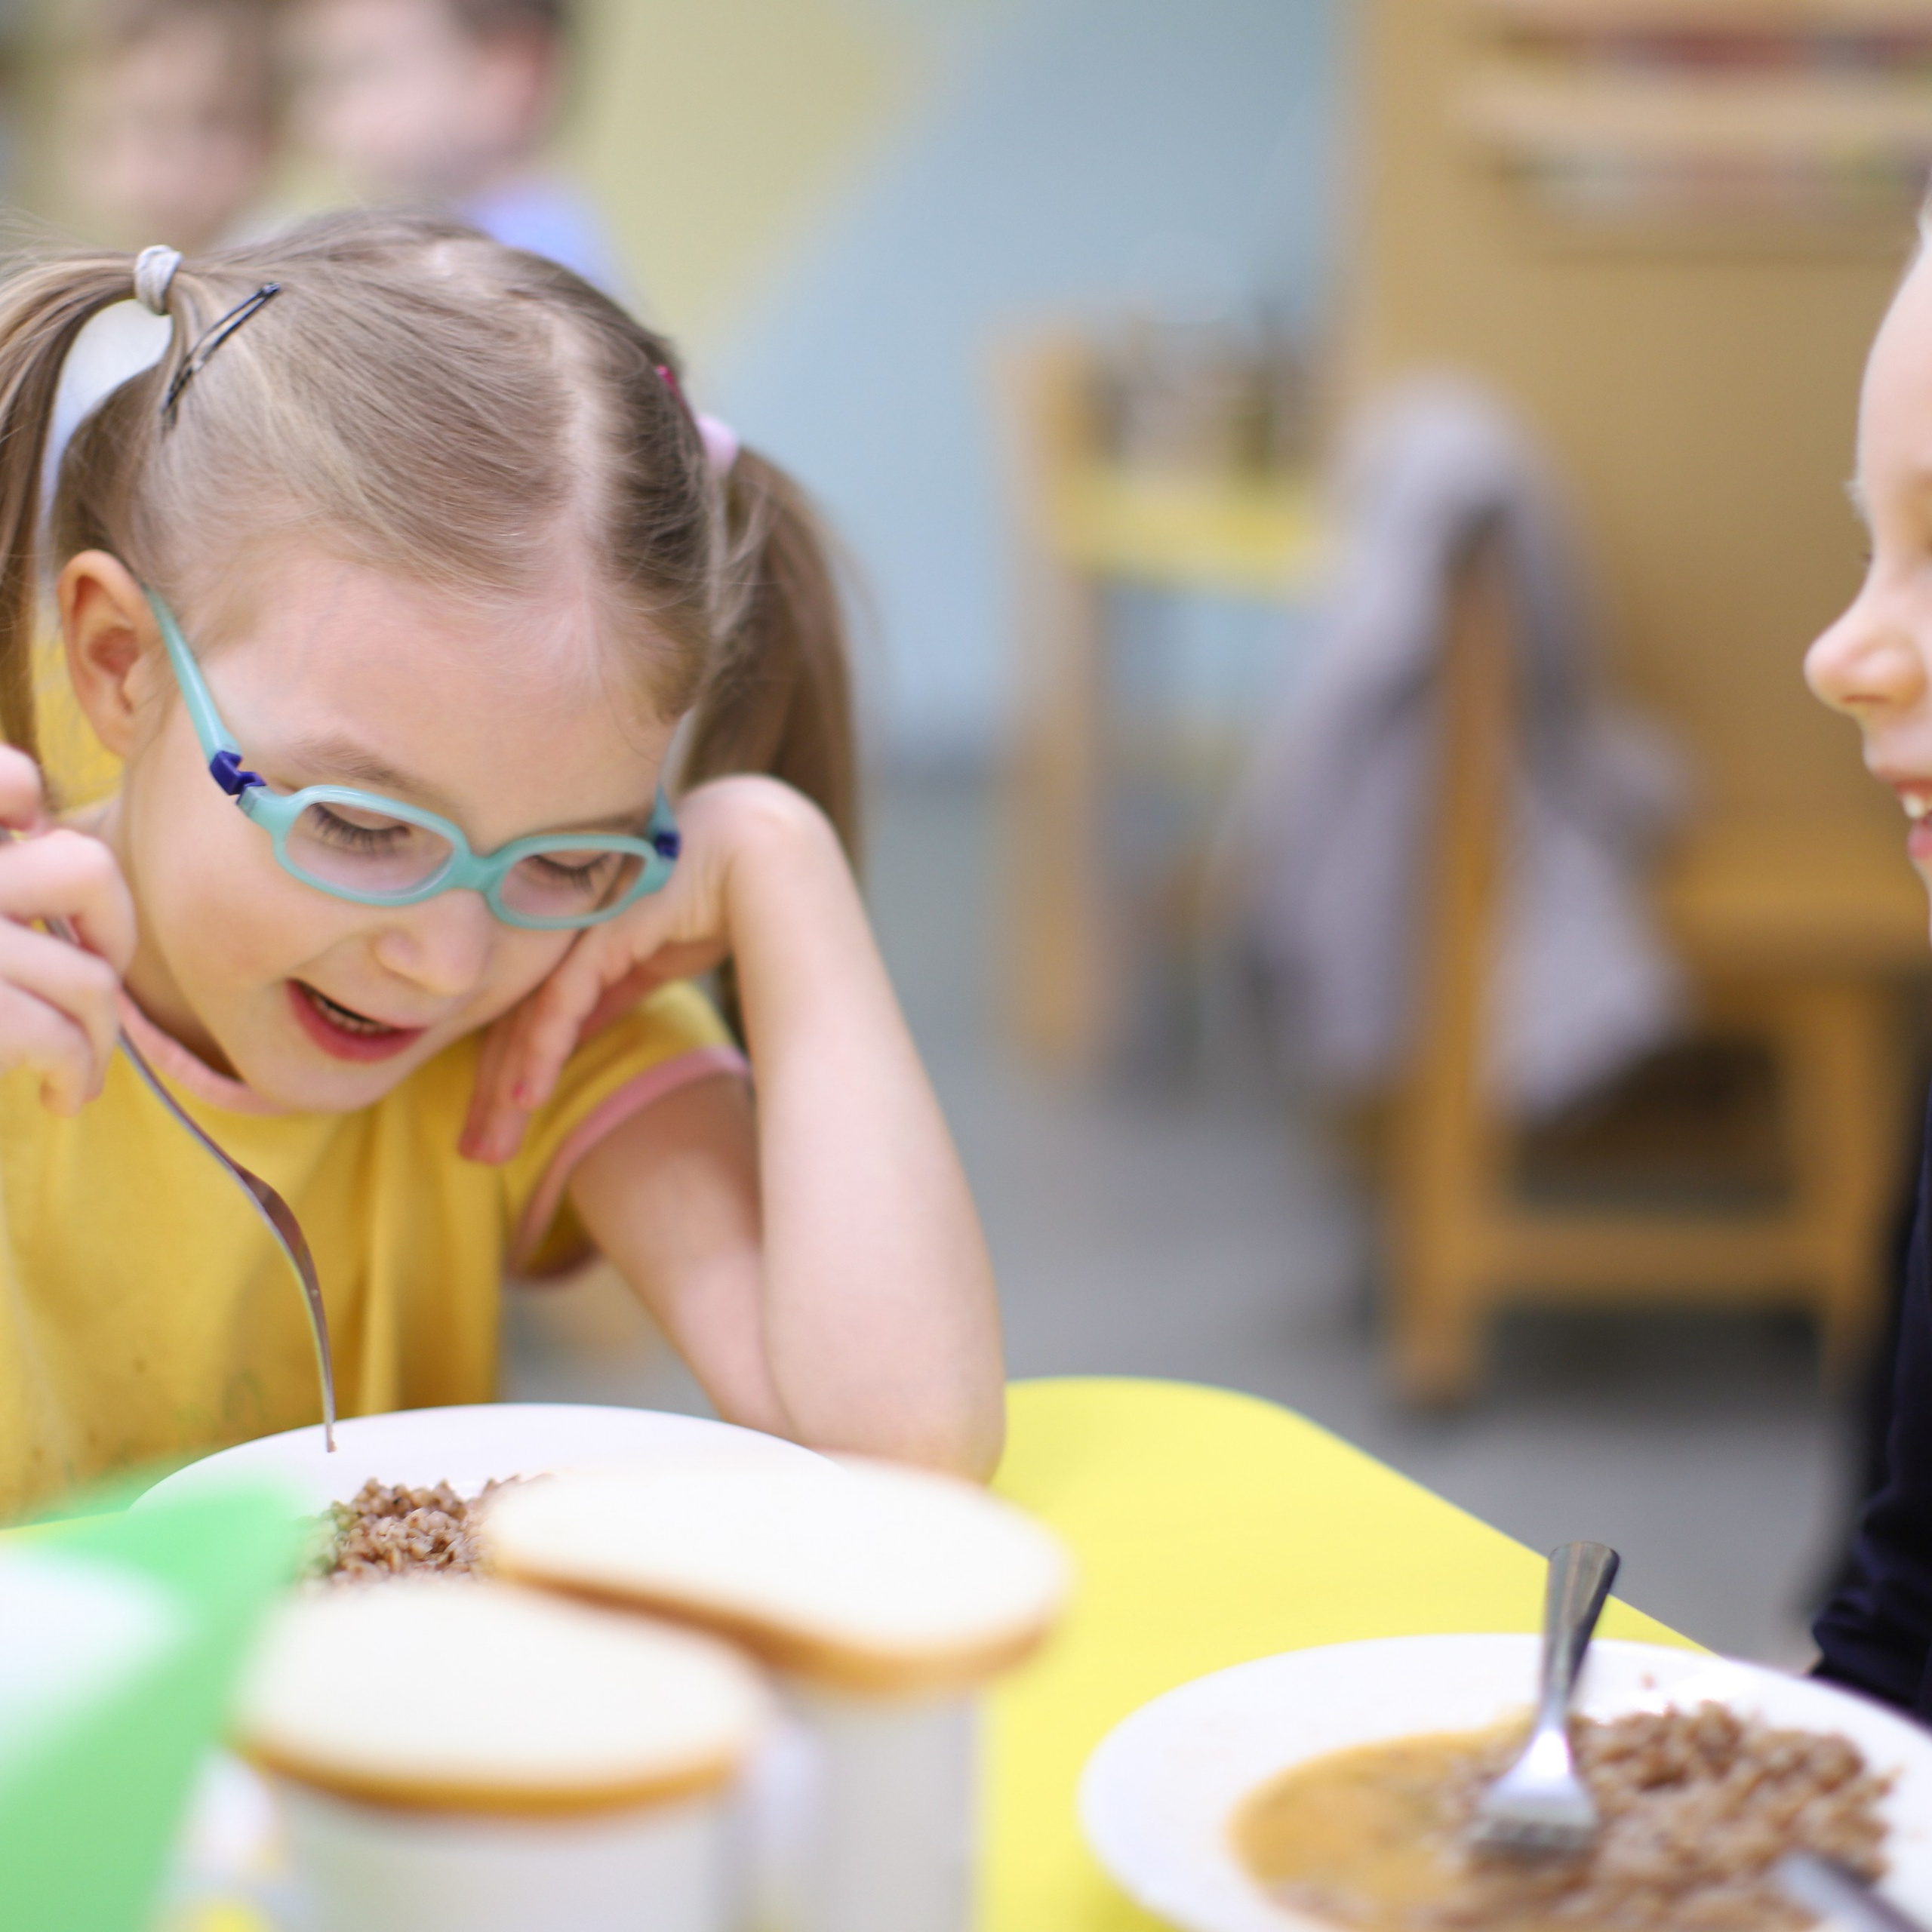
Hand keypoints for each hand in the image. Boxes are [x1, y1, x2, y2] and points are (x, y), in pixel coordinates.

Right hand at [0, 747, 135, 1113]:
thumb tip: (36, 831)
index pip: (1, 776)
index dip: (20, 797)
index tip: (29, 835)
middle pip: (88, 872)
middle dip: (113, 932)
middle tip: (91, 971)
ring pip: (88, 977)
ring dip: (99, 1031)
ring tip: (79, 1061)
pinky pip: (61, 1037)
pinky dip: (76, 1073)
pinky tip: (61, 1094)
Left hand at [460, 776, 830, 1162]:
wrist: (759, 854)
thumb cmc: (716, 896)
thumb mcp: (651, 957)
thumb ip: (610, 987)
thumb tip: (575, 1030)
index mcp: (566, 930)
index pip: (523, 1008)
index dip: (504, 1069)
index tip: (493, 1127)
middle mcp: (559, 925)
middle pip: (512, 1018)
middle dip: (492, 1092)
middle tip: (476, 1152)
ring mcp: (575, 926)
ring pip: (526, 1017)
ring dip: (506, 1088)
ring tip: (490, 1148)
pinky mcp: (600, 930)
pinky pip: (561, 1001)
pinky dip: (541, 1051)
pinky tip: (527, 1099)